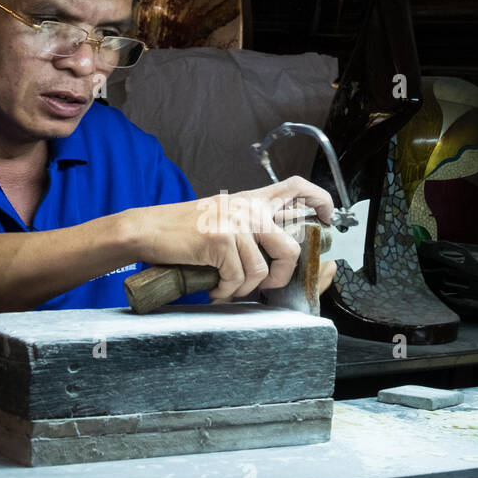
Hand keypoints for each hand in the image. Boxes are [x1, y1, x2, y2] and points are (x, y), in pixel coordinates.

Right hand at [129, 176, 335, 301]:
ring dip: (246, 288)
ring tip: (227, 288)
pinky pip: (238, 277)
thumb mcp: (222, 217)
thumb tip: (274, 254)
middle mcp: (248, 207)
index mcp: (252, 200)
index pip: (296, 186)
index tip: (328, 219)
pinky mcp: (221, 240)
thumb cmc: (184, 231)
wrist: (149, 230)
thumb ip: (249, 227)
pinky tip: (215, 289)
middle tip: (263, 284)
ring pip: (263, 270)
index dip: (320, 200)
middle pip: (291, 247)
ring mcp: (236, 222)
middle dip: (281, 276)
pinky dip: (227, 291)